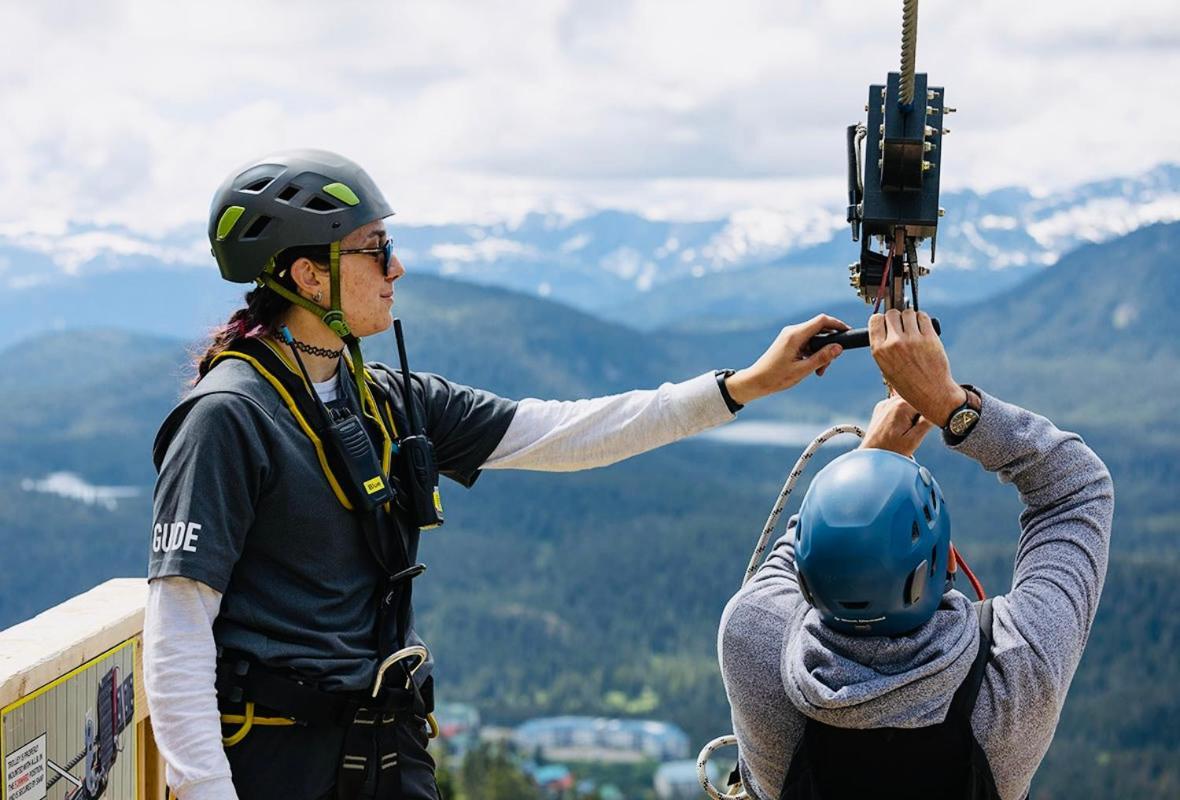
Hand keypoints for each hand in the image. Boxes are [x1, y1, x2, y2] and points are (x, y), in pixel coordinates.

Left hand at [725, 314, 848, 404]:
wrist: (756, 381)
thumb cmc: (776, 377)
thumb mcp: (803, 370)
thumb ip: (822, 358)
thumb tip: (838, 348)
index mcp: (795, 335)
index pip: (822, 321)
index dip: (837, 324)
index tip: (848, 333)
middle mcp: (792, 331)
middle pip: (820, 330)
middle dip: (829, 345)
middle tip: (830, 363)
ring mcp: (789, 336)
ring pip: (814, 338)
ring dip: (821, 353)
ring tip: (819, 371)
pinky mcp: (788, 342)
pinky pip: (807, 343)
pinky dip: (813, 354)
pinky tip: (812, 368)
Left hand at [860, 394, 935, 456]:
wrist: (871, 456)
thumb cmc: (892, 450)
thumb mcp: (914, 439)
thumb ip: (927, 422)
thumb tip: (937, 409)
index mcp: (902, 405)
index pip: (925, 402)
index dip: (929, 414)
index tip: (923, 425)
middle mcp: (892, 400)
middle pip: (917, 402)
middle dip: (919, 414)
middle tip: (911, 431)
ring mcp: (885, 403)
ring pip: (908, 404)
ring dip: (910, 415)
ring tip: (902, 432)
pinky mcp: (880, 408)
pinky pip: (898, 407)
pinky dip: (901, 415)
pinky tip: (896, 429)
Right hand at [868, 309, 961, 425]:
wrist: (931, 393)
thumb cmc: (908, 382)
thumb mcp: (885, 366)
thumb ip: (883, 345)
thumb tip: (886, 324)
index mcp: (880, 351)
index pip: (875, 320)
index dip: (881, 320)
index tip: (886, 323)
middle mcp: (894, 343)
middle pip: (891, 314)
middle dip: (896, 318)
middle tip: (901, 328)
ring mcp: (912, 339)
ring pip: (908, 313)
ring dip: (910, 318)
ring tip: (913, 329)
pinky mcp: (929, 337)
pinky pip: (922, 316)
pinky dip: (922, 319)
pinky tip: (922, 329)